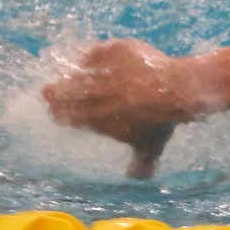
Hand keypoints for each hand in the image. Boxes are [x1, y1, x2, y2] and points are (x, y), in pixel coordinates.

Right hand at [40, 40, 207, 178]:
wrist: (177, 91)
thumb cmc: (162, 121)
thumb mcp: (149, 146)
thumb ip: (140, 164)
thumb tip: (136, 178)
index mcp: (88, 116)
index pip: (59, 114)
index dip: (60, 112)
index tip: (67, 111)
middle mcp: (87, 93)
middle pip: (52, 92)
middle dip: (54, 92)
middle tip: (62, 90)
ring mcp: (98, 70)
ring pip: (70, 70)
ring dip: (75, 73)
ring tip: (86, 75)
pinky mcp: (110, 50)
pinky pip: (93, 53)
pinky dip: (97, 58)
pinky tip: (107, 62)